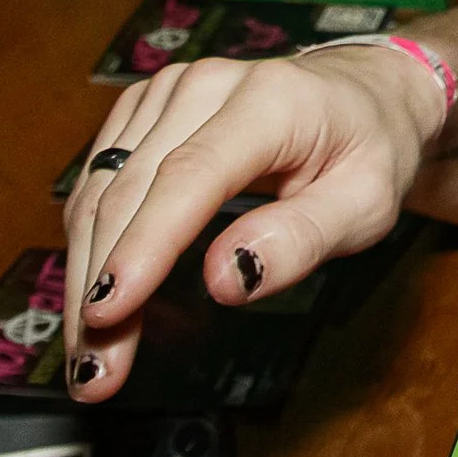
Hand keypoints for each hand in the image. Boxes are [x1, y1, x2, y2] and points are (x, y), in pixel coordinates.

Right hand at [64, 46, 447, 400]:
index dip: (143, 246)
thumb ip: (302, 238)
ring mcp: (170, 93)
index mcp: (270, 101)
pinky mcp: (147, 110)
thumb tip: (227, 277)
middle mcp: (207, 86)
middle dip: (102, 285)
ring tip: (90, 350)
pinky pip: (101, 179)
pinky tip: (96, 296)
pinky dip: (91, 242)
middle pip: (131, 189)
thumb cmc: (371, 148)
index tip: (108, 311)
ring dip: (86, 273)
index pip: (189, 176)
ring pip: (101, 188)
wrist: (366, 95)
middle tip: (96, 369)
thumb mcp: (368, 203)